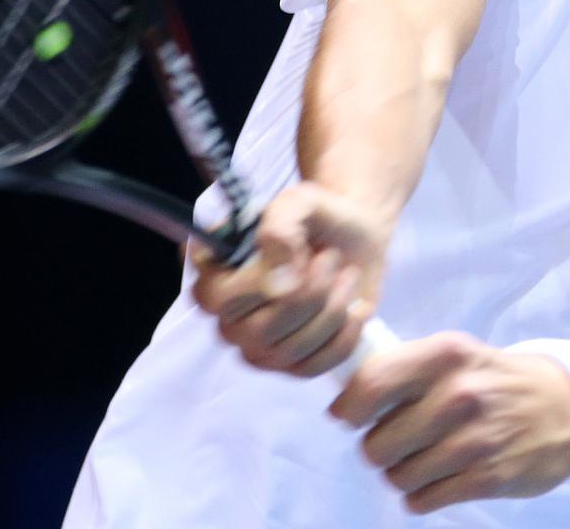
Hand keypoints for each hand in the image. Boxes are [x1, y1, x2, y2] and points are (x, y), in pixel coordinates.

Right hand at [190, 181, 388, 376]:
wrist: (354, 236)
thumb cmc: (315, 218)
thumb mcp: (295, 204)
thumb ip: (279, 230)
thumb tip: (279, 285)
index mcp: (213, 279)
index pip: (220, 300)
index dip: (264, 282)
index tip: (302, 249)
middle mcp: (228, 321)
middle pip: (264, 329)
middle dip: (312, 290)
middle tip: (331, 257)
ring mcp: (260, 349)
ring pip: (295, 348)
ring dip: (334, 306)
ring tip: (346, 274)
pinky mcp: (293, 365)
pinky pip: (320, 364)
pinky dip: (347, 333)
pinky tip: (356, 307)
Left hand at [329, 332, 569, 513]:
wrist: (563, 407)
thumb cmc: (493, 379)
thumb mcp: (454, 353)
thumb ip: (404, 367)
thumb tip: (346, 395)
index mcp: (445, 354)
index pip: (370, 384)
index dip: (349, 408)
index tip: (350, 416)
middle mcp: (459, 394)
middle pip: (376, 443)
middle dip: (379, 447)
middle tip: (397, 440)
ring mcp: (475, 439)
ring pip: (397, 475)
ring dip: (401, 472)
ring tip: (422, 457)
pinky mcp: (489, 478)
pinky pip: (422, 500)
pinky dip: (421, 494)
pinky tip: (438, 477)